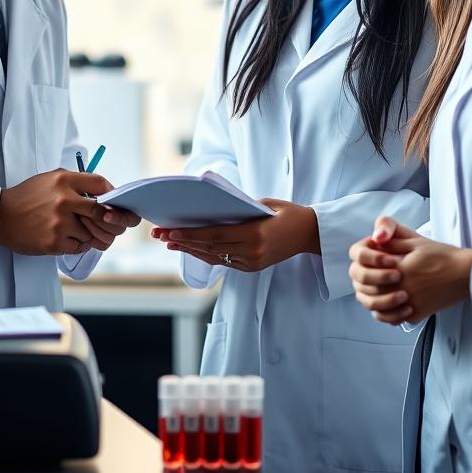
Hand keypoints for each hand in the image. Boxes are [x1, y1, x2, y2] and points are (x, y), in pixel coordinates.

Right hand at [0, 169, 136, 255]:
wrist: (0, 217)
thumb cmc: (28, 197)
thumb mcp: (51, 179)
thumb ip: (77, 183)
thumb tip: (105, 193)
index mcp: (64, 180)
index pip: (101, 184)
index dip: (111, 193)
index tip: (113, 201)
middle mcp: (64, 200)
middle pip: (103, 212)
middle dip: (113, 220)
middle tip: (117, 223)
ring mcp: (59, 223)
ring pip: (91, 233)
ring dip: (90, 234)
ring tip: (78, 230)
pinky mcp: (54, 243)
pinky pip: (79, 246)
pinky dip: (77, 244)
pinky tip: (66, 238)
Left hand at [150, 199, 319, 272]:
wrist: (310, 234)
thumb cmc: (289, 213)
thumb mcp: (266, 204)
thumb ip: (241, 208)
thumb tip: (214, 208)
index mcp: (256, 234)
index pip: (215, 235)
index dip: (191, 234)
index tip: (171, 231)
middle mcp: (252, 252)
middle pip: (210, 247)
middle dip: (183, 241)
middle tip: (161, 235)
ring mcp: (252, 262)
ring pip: (214, 257)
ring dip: (190, 249)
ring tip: (169, 243)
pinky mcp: (252, 267)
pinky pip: (223, 261)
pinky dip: (205, 254)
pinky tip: (191, 248)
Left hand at [349, 217, 471, 324]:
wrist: (465, 273)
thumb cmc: (442, 255)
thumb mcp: (416, 243)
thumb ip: (393, 243)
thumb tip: (376, 241)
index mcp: (399, 269)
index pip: (369, 274)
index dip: (368, 269)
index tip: (373, 265)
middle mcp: (403, 288)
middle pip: (371, 293)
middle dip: (368, 286)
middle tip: (372, 280)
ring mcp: (410, 303)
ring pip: (380, 309)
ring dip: (375, 302)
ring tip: (378, 293)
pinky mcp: (419, 314)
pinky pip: (395, 319)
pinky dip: (389, 314)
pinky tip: (391, 305)